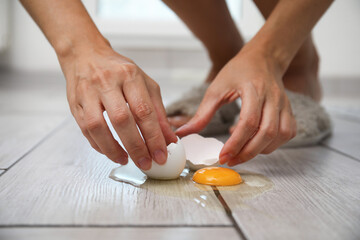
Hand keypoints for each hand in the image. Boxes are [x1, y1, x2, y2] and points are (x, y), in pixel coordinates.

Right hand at [59, 45, 176, 169]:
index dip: (154, 137)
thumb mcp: (145, 84)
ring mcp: (87, 92)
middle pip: (121, 120)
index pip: (144, 111)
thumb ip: (158, 112)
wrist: (86, 54)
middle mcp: (107, 82)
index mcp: (129, 75)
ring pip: (97, 126)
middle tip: (145, 163)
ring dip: (112, 149)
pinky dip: (98, 145)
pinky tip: (110, 151)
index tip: (161, 155)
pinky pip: (84, 129)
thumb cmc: (119, 70)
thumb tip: (169, 139)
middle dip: (136, 146)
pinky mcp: (74, 103)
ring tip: (125, 160)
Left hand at [176, 46, 295, 164]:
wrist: (263, 58)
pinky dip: (273, 144)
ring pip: (280, 135)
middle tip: (230, 160)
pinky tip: (257, 142)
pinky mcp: (289, 110)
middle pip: (266, 133)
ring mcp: (284, 104)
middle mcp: (273, 97)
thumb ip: (202, 114)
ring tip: (241, 152)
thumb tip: (183, 133)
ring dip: (261, 150)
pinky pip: (288, 133)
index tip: (223, 156)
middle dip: (248, 152)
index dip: (236, 143)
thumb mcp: (216, 89)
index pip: (248, 122)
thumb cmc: (238, 71)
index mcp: (253, 89)